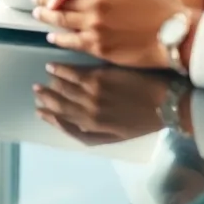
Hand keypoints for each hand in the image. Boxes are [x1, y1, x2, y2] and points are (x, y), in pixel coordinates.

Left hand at [31, 0, 193, 68]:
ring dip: (48, 22)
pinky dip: (61, 40)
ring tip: (39, 17)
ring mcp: (96, 38)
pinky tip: (55, 37)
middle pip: (59, 11)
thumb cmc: (158, 5)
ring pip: (63, 29)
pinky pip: (74, 46)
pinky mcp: (102, 54)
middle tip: (35, 2)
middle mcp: (93, 19)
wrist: (176, 35)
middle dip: (44, 6)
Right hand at [34, 64, 173, 145]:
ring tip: (46, 75)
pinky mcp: (101, 75)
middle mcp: (89, 110)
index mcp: (92, 127)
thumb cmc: (143, 121)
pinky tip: (55, 65)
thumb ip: (91, 135)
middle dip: (46, 98)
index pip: (63, 120)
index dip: (49, 115)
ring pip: (64, 87)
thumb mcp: (116, 138)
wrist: (166, 103)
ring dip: (52, 82)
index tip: (39, 109)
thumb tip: (70, 127)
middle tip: (37, 90)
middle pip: (60, 104)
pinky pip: (74, 72)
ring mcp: (94, 92)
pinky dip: (62, 69)